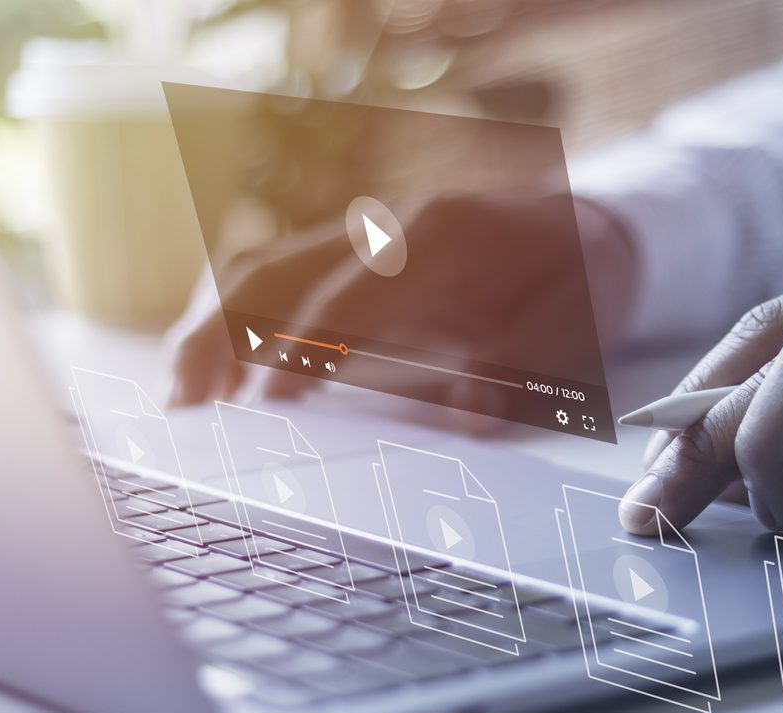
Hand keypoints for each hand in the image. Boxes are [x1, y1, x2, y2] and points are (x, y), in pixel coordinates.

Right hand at [166, 192, 637, 431]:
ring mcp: (368, 235)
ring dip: (215, 327)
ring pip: (264, 268)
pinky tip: (221, 368)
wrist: (599, 227)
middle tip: (187, 406)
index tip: (270, 405)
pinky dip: (240, 320)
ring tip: (184, 396)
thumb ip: (525, 363)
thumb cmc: (584, 280)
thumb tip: (464, 416)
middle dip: (223, 335)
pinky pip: (281, 276)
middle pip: (276, 269)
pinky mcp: (359, 257)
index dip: (305, 350)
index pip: (349, 293)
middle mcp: (391, 225)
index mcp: (442, 236)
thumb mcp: (578, 323)